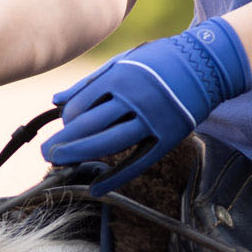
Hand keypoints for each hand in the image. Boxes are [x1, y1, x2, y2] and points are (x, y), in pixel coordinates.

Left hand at [43, 19, 250, 194]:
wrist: (207, 64)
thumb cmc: (159, 62)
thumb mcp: (123, 63)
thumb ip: (89, 83)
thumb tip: (55, 101)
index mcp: (121, 76)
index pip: (83, 104)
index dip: (67, 120)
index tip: (61, 129)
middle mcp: (135, 98)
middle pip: (91, 126)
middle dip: (65, 142)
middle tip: (45, 153)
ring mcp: (153, 119)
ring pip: (111, 143)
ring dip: (81, 156)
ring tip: (60, 164)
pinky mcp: (168, 138)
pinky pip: (138, 162)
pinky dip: (115, 178)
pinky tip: (96, 189)